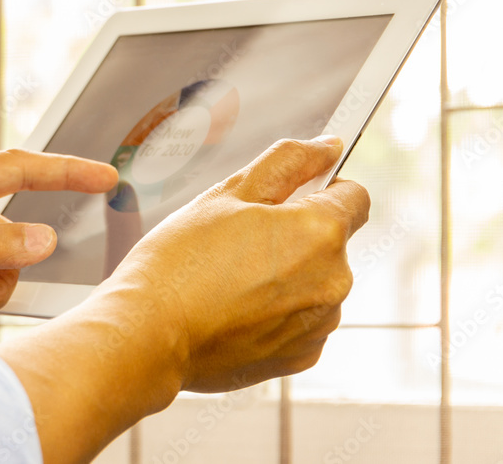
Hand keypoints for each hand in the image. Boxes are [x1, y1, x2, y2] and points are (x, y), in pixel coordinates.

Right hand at [0, 136, 369, 463]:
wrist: (148, 335)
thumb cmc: (178, 262)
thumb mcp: (229, 192)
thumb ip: (288, 160)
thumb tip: (329, 146)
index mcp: (321, 232)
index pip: (354, 195)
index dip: (321, 187)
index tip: (293, 192)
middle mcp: (334, 281)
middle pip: (330, 241)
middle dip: (294, 233)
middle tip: (238, 238)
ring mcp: (319, 325)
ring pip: (314, 281)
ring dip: (286, 274)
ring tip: (229, 277)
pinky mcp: (300, 357)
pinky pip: (300, 320)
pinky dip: (275, 312)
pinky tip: (233, 308)